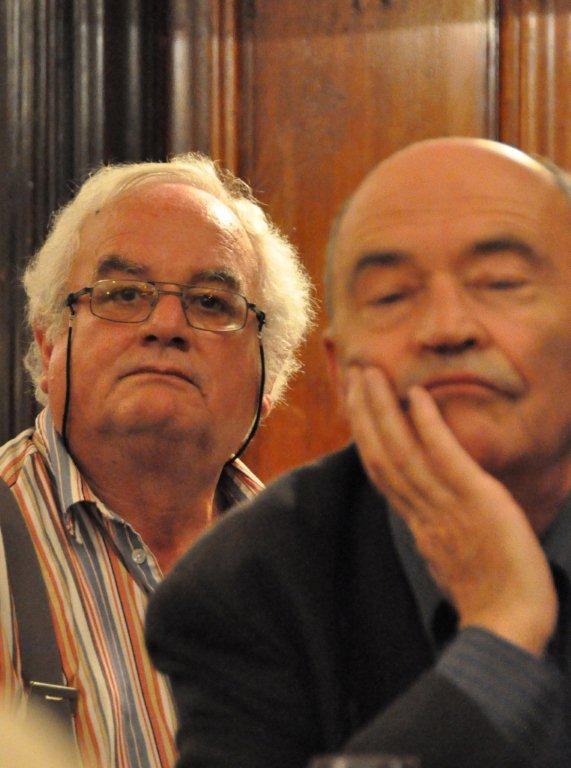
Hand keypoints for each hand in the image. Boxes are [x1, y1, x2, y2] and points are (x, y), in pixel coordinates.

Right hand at [344, 365, 556, 655]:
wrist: (509, 628)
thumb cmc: (487, 600)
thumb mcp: (449, 561)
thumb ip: (434, 533)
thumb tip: (425, 520)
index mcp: (417, 524)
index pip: (383, 472)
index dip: (367, 437)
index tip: (357, 407)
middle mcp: (422, 511)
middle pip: (382, 454)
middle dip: (365, 412)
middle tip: (354, 374)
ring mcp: (445, 505)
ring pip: (401, 450)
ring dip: (383, 408)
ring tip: (371, 373)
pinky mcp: (475, 500)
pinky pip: (444, 456)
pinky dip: (427, 425)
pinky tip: (418, 395)